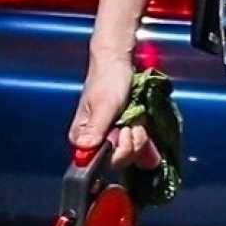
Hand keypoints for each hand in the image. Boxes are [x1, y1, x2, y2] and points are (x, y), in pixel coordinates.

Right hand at [67, 49, 160, 168]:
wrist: (118, 63)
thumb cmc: (107, 80)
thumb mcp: (103, 105)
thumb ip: (95, 128)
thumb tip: (85, 148)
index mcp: (82, 138)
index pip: (99, 162)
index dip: (117, 153)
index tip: (125, 133)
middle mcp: (95, 143)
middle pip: (117, 161)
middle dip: (131, 145)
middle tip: (132, 126)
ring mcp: (111, 139)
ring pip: (130, 155)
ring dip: (139, 140)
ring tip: (137, 122)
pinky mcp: (124, 135)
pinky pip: (136, 147)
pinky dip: (142, 138)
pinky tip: (141, 125)